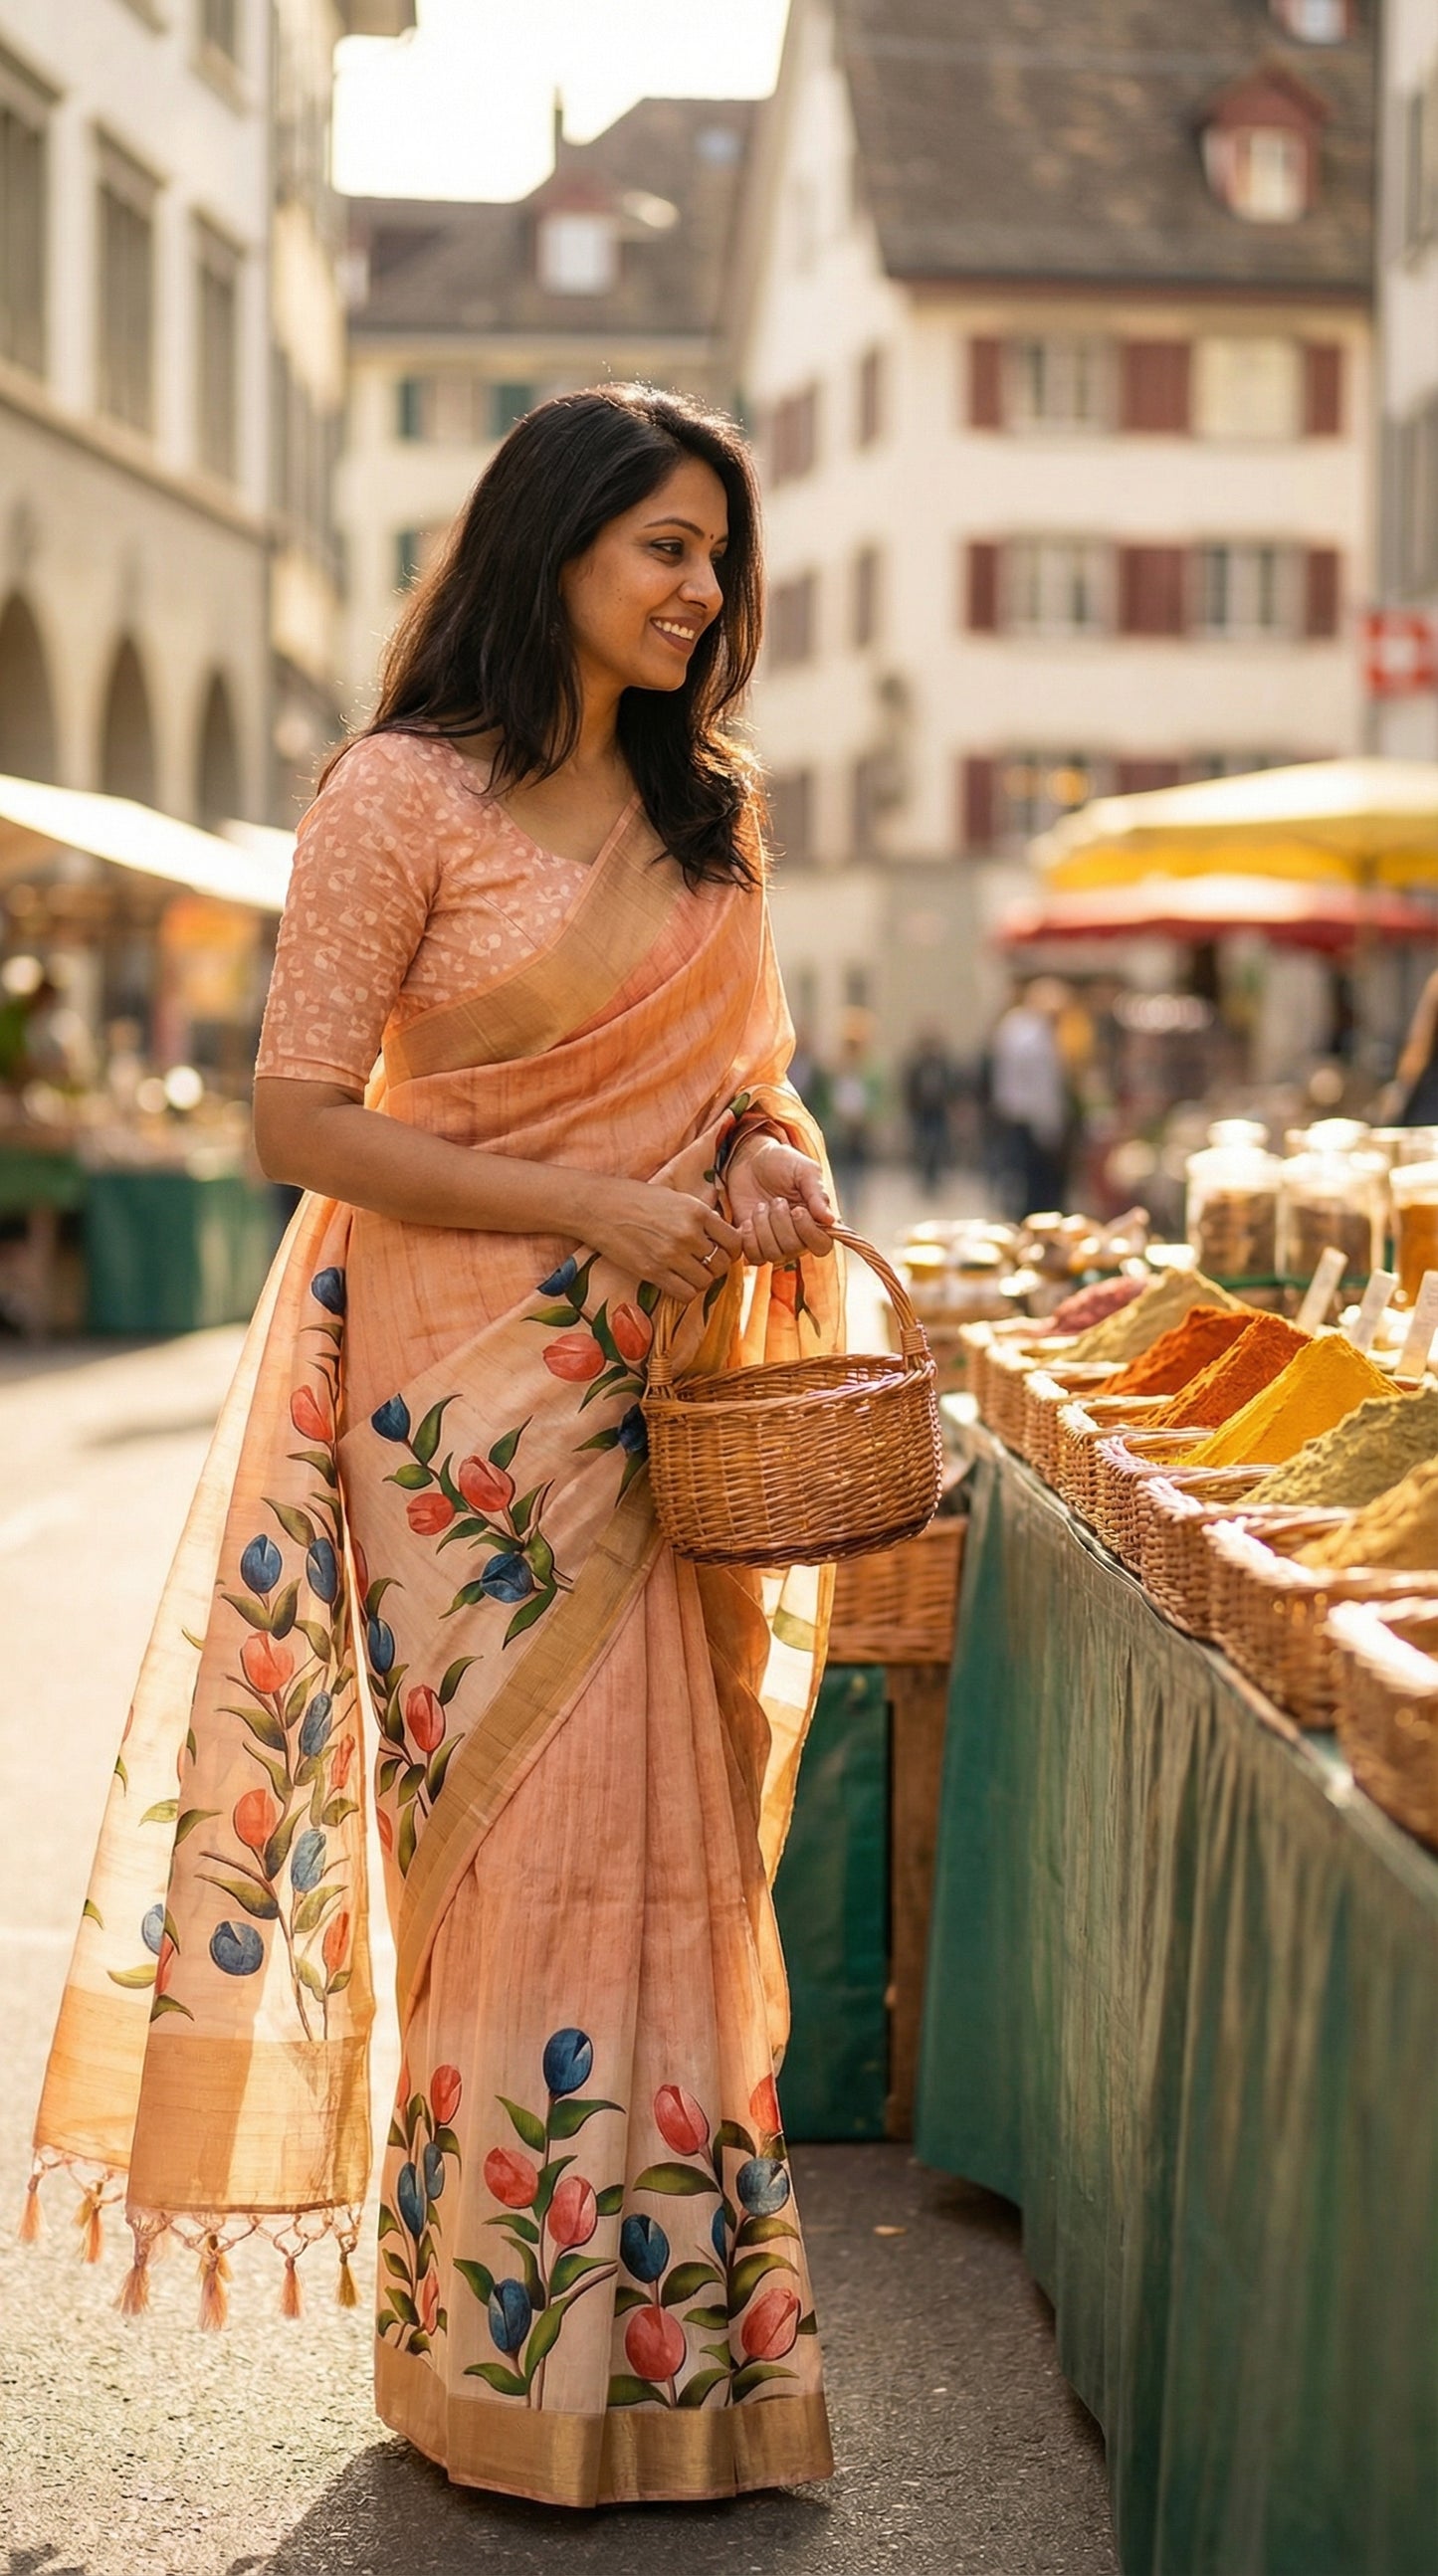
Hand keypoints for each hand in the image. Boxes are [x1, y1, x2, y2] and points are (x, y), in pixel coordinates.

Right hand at [578, 1173, 740, 1303]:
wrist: (600, 1207)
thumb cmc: (636, 1199)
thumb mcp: (675, 1197)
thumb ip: (699, 1215)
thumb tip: (721, 1234)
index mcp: (696, 1211)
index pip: (734, 1241)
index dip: (732, 1250)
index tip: (724, 1251)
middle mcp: (687, 1233)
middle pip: (721, 1265)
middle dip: (717, 1267)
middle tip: (706, 1264)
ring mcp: (670, 1254)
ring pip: (705, 1282)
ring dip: (700, 1281)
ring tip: (689, 1273)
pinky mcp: (652, 1271)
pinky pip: (684, 1294)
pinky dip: (685, 1292)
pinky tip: (676, 1281)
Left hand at [725, 1136, 835, 1266]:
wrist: (750, 1160)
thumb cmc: (782, 1163)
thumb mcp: (804, 1170)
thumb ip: (817, 1193)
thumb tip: (831, 1219)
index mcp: (816, 1221)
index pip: (822, 1245)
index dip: (809, 1232)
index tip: (797, 1210)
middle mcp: (798, 1236)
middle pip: (793, 1249)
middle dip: (781, 1223)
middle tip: (776, 1201)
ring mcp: (775, 1242)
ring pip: (772, 1254)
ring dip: (763, 1228)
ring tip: (760, 1207)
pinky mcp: (753, 1243)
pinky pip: (753, 1257)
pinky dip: (748, 1240)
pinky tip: (748, 1221)